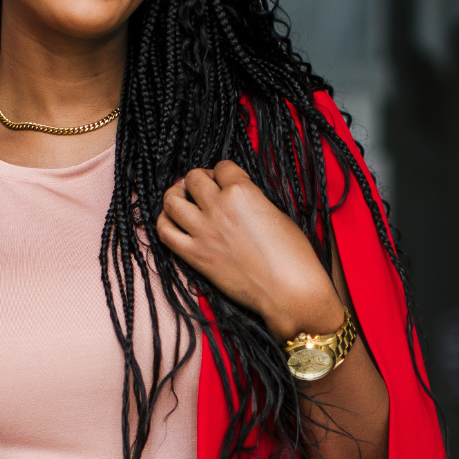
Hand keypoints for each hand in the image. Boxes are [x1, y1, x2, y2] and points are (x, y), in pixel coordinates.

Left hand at [157, 160, 343, 340]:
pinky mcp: (195, 255)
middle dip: (198, 179)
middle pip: (194, 178)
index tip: (227, 181)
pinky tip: (172, 221)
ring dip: (176, 195)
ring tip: (182, 198)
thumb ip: (252, 200)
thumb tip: (237, 200)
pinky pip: (165, 232)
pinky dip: (164, 222)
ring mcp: (204, 231)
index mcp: (242, 192)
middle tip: (203, 188)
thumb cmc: (293, 255)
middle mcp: (219, 207)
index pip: (223, 167)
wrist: (289, 291)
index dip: (224, 172)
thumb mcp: (276, 213)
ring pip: (172, 200)